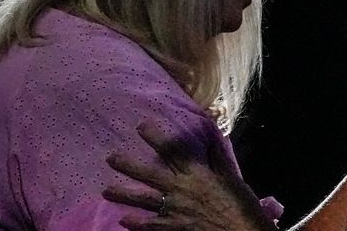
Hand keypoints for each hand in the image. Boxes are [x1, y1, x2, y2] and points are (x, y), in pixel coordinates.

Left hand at [103, 123, 274, 230]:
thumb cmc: (240, 205)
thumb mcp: (232, 177)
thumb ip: (217, 159)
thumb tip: (210, 137)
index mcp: (197, 174)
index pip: (173, 151)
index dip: (156, 137)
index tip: (140, 126)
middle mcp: (182, 189)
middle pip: (150, 174)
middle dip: (129, 165)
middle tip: (110, 158)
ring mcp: (175, 210)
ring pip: (143, 200)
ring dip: (123, 194)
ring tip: (106, 191)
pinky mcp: (174, 228)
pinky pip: (150, 225)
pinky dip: (136, 223)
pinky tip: (123, 220)